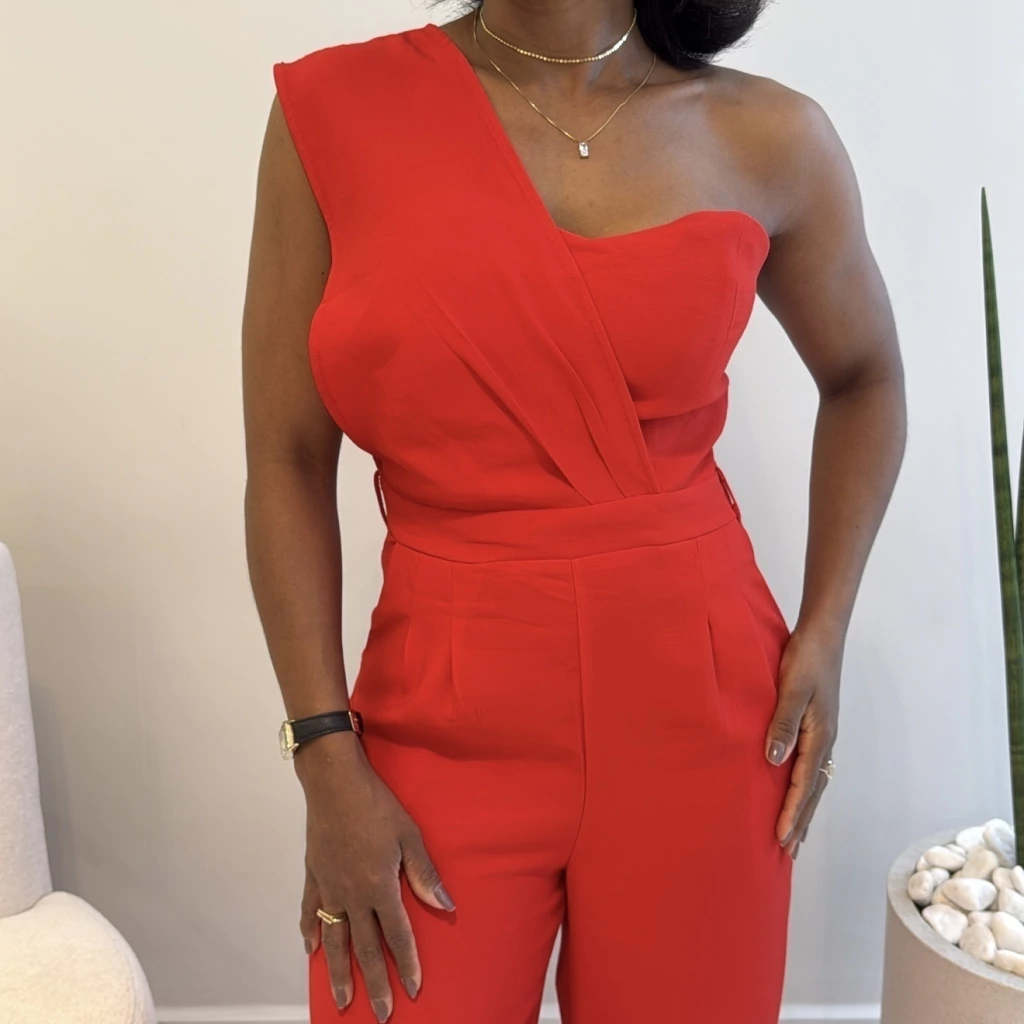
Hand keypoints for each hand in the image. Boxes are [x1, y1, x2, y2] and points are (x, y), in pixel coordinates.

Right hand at [296, 732, 454, 1021]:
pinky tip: (311, 949)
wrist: (335, 783)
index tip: (413, 989)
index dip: (406, 964)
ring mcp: (329, 887)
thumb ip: (424, 875)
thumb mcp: (410, 836)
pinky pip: (311, 911)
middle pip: (364, 948)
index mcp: (379, 887)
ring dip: (339, 973)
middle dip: (374, 984)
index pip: (396, 936)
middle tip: (381, 1015)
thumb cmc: (376, 804)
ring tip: (342, 1000)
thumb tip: (445, 906)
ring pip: (334, 940)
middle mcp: (352, 895)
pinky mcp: (314, 875)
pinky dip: (311, 932)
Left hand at [764, 622, 841, 859]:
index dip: (791, 813)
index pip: (802, 784)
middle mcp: (824, 741)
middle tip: (788, 852)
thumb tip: (774, 761)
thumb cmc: (806, 659)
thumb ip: (783, 723)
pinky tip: (796, 794)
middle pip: (812, 791)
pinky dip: (804, 788)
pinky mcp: (818, 727)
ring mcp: (823, 735)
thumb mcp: (792, 688)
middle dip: (800, 821)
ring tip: (794, 835)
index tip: (781, 839)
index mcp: (819, 736)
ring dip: (804, 809)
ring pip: (814, 782)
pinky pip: (812, 767)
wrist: (823, 635)